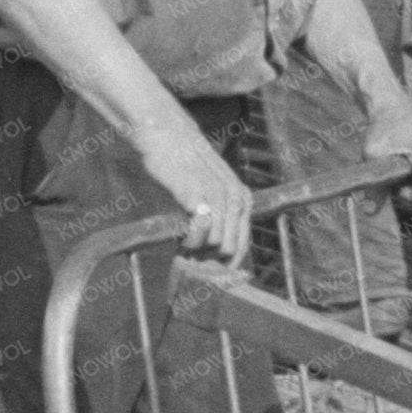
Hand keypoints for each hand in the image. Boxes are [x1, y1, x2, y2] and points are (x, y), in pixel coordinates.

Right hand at [143, 129, 256, 265]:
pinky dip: (191, 241)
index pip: (242, 243)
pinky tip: (180, 241)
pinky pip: (201, 228)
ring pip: (217, 242)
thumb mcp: (210, 190)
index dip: (228, 264)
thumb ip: (217, 216)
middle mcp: (235, 197)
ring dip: (199, 252)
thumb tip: (213, 253)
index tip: (212, 275)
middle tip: (191, 261)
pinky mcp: (198, 193)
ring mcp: (218, 194)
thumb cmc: (185, 168)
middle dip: (211, 261)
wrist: (169, 138)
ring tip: (183, 249)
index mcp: (242, 199)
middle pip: (231, 248)